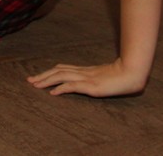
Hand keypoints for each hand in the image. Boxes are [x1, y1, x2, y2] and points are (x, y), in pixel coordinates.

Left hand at [28, 58, 149, 97]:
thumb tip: (86, 84)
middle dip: (42, 76)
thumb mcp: (104, 78)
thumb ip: (94, 79)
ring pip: (61, 76)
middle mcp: (83, 72)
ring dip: (46, 81)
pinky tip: (53, 93)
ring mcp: (87, 78)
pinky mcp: (91, 86)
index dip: (49, 72)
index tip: (38, 76)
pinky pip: (72, 86)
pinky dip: (61, 88)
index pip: (62, 69)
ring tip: (35, 85)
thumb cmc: (122, 76)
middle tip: (29, 80)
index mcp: (85, 70)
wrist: (132, 73)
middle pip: (57, 71)